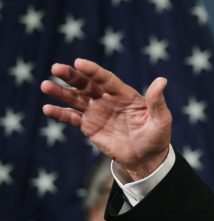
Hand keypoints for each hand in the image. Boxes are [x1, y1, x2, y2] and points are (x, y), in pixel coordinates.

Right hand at [40, 58, 171, 181]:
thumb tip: (162, 80)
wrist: (146, 158)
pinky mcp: (89, 126)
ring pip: (76, 99)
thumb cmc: (157, 136)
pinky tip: (47, 108)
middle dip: (72, 76)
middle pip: (87, 85)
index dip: (93, 71)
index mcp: (124, 94)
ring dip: (61, 92)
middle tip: (56, 68)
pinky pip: (72, 118)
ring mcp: (97, 112)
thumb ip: (157, 101)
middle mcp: (108, 99)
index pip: (106, 79)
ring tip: (45, 85)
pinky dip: (60, 114)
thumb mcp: (161, 119)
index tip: (79, 62)